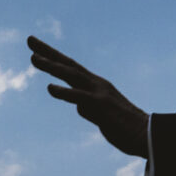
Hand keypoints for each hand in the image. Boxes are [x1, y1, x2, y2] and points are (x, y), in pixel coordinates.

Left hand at [28, 36, 148, 157]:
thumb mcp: (101, 116)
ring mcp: (99, 93)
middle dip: (48, 52)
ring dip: (52, 66)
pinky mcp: (101, 105)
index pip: (70, 68)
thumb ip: (88, 108)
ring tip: (34, 59)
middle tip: (30, 40)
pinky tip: (50, 88)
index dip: (53, 57)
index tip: (35, 49)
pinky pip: (79, 97)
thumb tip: (78, 106)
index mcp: (95, 85)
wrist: (146, 135)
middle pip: (68, 64)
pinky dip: (64, 92)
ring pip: (72, 75)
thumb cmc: (124, 127)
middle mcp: (96, 84)